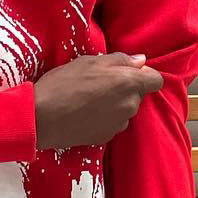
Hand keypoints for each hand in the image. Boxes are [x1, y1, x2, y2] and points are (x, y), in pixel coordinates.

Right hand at [34, 51, 163, 150]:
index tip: (128, 72)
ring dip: (114, 104)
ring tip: (89, 99)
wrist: (41, 118)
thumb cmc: (64, 83)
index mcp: (129, 83)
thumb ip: (120, 60)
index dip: (145, 75)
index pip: (156, 81)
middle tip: (99, 83)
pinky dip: (104, 118)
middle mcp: (129, 106)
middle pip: (137, 96)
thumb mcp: (90, 61)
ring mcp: (118, 124)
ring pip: (124, 110)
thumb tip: (141, 61)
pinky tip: (84, 114)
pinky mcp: (106, 137)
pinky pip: (112, 124)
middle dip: (125, 89)